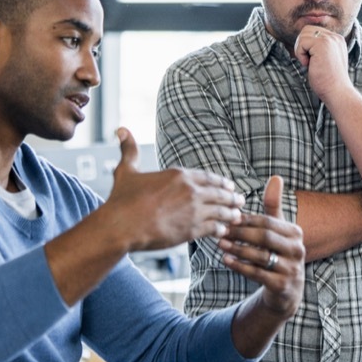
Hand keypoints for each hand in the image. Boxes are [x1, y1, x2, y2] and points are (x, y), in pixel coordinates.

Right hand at [104, 127, 244, 250]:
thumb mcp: (126, 171)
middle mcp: (190, 191)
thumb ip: (129, 150)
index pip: (208, 177)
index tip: (229, 185)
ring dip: (231, 214)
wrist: (121, 226)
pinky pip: (214, 228)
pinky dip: (221, 229)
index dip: (221, 182)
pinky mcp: (192, 230)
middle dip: (232, 197)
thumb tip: (122, 129)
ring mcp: (194, 211)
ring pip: (221, 211)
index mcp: (179, 175)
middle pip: (220, 193)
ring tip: (237, 216)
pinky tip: (223, 231)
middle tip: (240, 199)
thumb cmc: (122, 200)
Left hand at [219, 175, 303, 317]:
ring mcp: (292, 269)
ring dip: (238, 249)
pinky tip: (226, 260)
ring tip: (220, 243)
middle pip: (265, 237)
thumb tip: (276, 177)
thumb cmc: (277, 254)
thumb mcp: (277, 230)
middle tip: (221, 229)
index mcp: (295, 233)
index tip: (227, 217)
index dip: (246, 219)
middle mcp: (297, 250)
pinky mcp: (282, 286)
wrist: (285, 291)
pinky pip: (258, 274)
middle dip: (241, 233)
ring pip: (261, 256)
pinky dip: (240, 266)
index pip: (267, 222)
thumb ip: (274, 206)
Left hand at [294, 25, 350, 102]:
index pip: (314, 32)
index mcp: (337, 40)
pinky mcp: (323, 44)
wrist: (337, 92)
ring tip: (310, 63)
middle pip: (307, 30)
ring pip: (303, 35)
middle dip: (302, 45)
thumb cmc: (328, 81)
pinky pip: (302, 42)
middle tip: (308, 62)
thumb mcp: (324, 60)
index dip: (307, 46)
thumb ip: (317, 48)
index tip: (313, 61)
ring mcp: (330, 39)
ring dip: (301, 50)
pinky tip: (309, 65)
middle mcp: (335, 37)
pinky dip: (301, 55)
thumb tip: (301, 41)